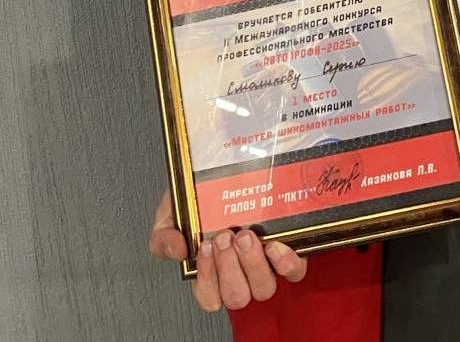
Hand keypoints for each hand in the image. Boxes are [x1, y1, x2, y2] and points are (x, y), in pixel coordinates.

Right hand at [148, 189, 307, 311]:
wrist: (235, 161)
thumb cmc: (206, 192)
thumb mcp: (175, 209)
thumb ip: (165, 233)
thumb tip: (176, 250)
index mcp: (214, 268)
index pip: (210, 297)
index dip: (208, 280)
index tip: (205, 247)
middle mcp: (242, 270)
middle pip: (237, 297)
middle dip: (228, 268)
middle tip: (224, 236)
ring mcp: (267, 262)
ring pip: (264, 288)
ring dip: (252, 264)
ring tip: (245, 235)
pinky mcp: (291, 249)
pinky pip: (294, 270)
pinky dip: (285, 263)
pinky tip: (275, 245)